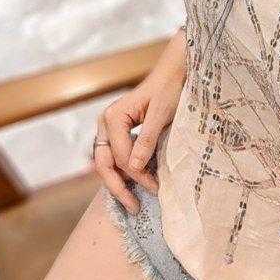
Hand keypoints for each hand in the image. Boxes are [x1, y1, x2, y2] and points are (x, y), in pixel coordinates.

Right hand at [92, 35, 186, 212]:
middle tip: (133, 208)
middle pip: (104, 163)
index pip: (119, 156)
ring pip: (108, 162)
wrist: (174, 72)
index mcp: (113, 117)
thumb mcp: (162, 114)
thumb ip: (147, 140)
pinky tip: (137, 182)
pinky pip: (117, 155)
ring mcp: (111, 127)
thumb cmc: (170, 88)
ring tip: (134, 200)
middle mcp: (106, 122)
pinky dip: (125, 171)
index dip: (136, 175)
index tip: (155, 188)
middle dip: (118, 187)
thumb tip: (134, 167)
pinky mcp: (120, 131)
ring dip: (120, 181)